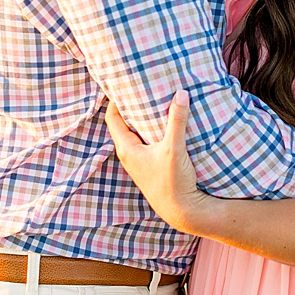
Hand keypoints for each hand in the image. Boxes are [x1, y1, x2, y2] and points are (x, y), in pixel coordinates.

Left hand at [102, 90, 209, 234]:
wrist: (182, 211)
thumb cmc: (173, 182)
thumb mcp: (174, 149)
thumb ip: (177, 121)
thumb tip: (181, 93)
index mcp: (127, 148)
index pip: (112, 117)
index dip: (114, 99)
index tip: (120, 83)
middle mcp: (128, 155)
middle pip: (122, 124)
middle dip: (129, 107)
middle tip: (137, 87)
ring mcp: (138, 162)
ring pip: (134, 134)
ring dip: (139, 120)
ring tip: (149, 102)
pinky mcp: (149, 167)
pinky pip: (143, 143)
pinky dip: (148, 132)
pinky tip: (161, 126)